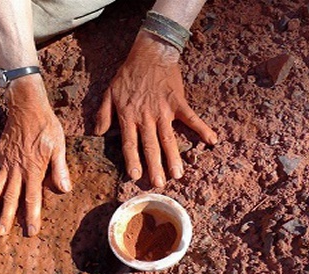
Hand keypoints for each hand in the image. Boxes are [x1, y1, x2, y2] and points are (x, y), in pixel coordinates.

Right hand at [0, 74, 71, 236]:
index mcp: (33, 169)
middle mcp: (17, 169)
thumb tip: (64, 189)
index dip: (31, 217)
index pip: (32, 198)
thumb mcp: (58, 147)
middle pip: (10, 198)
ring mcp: (5, 162)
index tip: (29, 232)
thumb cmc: (46, 126)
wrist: (28, 105)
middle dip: (5, 218)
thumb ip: (59, 169)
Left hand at [95, 31, 217, 186]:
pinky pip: (191, 118)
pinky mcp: (178, 102)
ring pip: (168, 138)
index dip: (132, 161)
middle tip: (158, 184)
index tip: (135, 177)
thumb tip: (97, 134)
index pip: (129, 143)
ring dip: (173, 157)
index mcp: (128, 117)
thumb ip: (103, 114)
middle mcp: (146, 117)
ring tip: (177, 175)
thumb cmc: (128, 75)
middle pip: (150, 146)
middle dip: (154, 166)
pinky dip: (202, 128)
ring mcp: (163, 111)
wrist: (150, 53)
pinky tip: (212, 140)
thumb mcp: (109, 93)